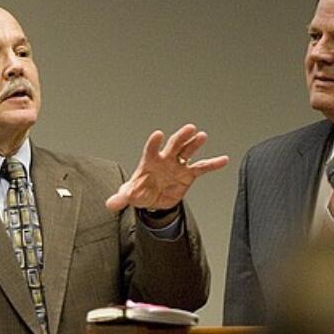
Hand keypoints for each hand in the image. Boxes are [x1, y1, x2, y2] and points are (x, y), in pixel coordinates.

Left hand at [105, 124, 229, 212]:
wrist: (152, 199)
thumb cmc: (139, 191)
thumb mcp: (128, 195)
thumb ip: (120, 198)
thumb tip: (110, 204)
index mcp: (149, 162)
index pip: (151, 150)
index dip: (154, 143)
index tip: (158, 135)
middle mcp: (165, 160)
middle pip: (173, 145)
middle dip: (180, 137)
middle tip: (189, 128)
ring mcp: (178, 165)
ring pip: (187, 151)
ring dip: (194, 144)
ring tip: (202, 136)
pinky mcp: (188, 174)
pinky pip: (202, 168)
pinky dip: (212, 164)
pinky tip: (223, 159)